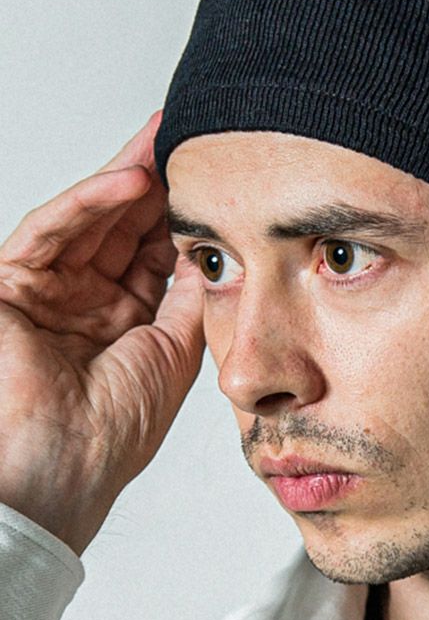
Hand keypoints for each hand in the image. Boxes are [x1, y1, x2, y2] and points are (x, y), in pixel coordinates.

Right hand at [0, 112, 204, 554]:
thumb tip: (216, 251)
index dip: (178, 214)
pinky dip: (88, 203)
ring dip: (125, 180)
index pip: (150, 251)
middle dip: (154, 183)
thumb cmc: (110, 435)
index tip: (210, 178)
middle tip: (184, 141)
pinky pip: (49, 232)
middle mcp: (82, 302)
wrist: (58, 478)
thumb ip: (191, 297)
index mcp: (120, 322)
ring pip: (87, 220)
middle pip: (120, 226)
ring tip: (163, 147)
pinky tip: (130, 181)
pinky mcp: (7, 285)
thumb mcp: (173, 351)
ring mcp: (44, 292)